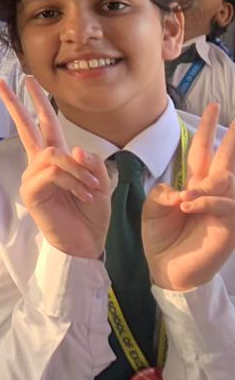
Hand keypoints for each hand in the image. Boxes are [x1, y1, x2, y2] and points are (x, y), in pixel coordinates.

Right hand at [0, 76, 110, 259]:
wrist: (85, 245)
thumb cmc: (91, 216)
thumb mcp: (101, 184)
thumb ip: (90, 163)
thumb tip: (74, 148)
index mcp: (55, 159)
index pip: (43, 124)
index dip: (35, 102)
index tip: (26, 80)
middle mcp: (39, 164)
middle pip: (25, 127)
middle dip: (15, 103)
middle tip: (2, 82)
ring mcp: (32, 177)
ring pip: (52, 154)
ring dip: (77, 170)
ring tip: (92, 189)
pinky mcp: (32, 192)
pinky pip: (53, 173)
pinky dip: (73, 181)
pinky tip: (83, 195)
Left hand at [143, 102, 234, 291]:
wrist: (166, 270)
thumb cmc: (160, 239)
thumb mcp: (152, 209)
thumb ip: (162, 192)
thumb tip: (178, 188)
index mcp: (192, 186)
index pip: (201, 153)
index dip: (206, 132)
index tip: (213, 108)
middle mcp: (211, 194)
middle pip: (224, 161)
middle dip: (230, 140)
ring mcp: (221, 211)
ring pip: (225, 183)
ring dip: (205, 187)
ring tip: (185, 199)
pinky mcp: (227, 228)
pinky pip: (222, 206)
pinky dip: (205, 202)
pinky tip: (188, 206)